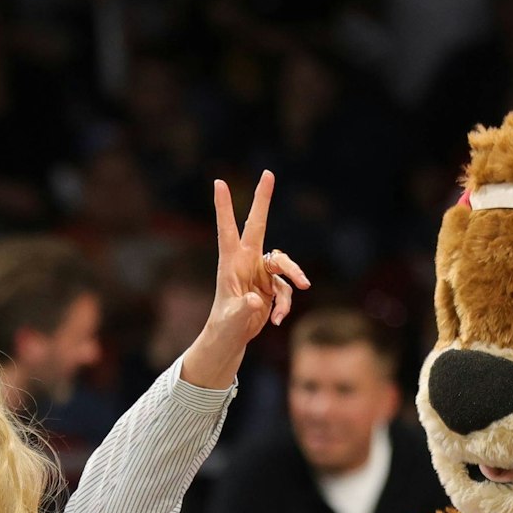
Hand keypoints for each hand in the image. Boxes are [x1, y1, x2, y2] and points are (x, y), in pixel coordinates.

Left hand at [181, 171, 310, 388]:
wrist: (231, 339)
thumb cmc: (224, 328)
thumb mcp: (233, 320)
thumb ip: (243, 309)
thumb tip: (254, 300)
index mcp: (231, 263)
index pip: (227, 229)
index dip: (224, 207)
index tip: (219, 182)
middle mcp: (246, 262)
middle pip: (258, 225)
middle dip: (263, 200)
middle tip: (268, 173)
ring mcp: (260, 271)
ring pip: (284, 263)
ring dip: (293, 280)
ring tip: (282, 309)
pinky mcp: (271, 284)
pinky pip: (287, 288)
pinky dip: (286, 304)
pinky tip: (276, 321)